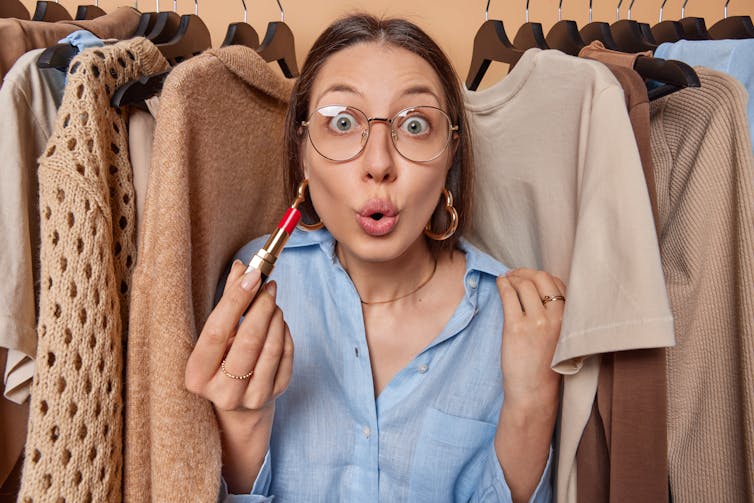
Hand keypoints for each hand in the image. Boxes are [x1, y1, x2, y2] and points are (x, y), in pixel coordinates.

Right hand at [185, 259, 293, 414]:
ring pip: (271, 349)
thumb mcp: (217, 336)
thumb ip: (228, 303)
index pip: (216, 332)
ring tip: (273, 303)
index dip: (235, 301)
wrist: (237, 404)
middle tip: (269, 286)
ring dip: (275, 317)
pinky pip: (286, 356)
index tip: (252, 275)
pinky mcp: (274, 395)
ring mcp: (251, 397)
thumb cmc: (221, 361)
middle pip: (248, 342)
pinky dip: (284, 332)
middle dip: (262, 307)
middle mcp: (223, 392)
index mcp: (197, 375)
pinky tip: (278, 322)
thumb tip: (242, 267)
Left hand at [496, 268, 564, 412]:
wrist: (534, 391)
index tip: (531, 276)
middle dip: (526, 272)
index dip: (542, 276)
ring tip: (506, 279)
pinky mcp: (515, 328)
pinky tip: (499, 283)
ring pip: (524, 285)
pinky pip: (508, 295)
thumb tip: (539, 291)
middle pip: (542, 279)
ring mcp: (536, 322)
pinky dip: (502, 284)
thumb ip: (557, 316)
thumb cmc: (545, 366)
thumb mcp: (561, 338)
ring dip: (513, 277)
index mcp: (570, 320)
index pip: (559, 284)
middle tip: (515, 274)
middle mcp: (556, 318)